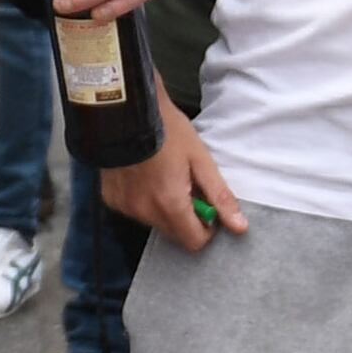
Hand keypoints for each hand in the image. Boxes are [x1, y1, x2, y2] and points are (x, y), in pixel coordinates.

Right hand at [101, 101, 243, 250]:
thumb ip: (219, 196)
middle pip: (174, 234)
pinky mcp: (111, 199)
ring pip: (155, 222)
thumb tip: (239, 227)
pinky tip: (143, 176)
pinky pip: (135, 211)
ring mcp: (124, 207)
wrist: (125, 111)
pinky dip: (144, 201)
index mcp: (170, 204)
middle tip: (186, 185)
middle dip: (185, 217)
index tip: (206, 203)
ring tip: (163, 177)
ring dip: (164, 209)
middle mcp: (144, 212)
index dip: (206, 227)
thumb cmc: (168, 131)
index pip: (194, 242)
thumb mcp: (200, 159)